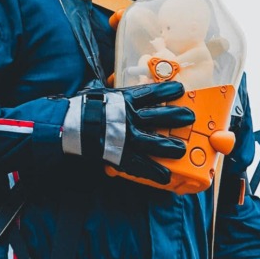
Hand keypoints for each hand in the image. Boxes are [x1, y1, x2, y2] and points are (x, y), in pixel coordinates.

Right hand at [60, 82, 194, 183]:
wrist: (69, 127)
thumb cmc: (82, 109)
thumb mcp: (98, 93)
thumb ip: (109, 90)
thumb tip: (107, 82)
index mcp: (125, 100)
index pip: (152, 93)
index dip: (168, 90)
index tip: (181, 89)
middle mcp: (131, 118)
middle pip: (162, 117)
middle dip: (178, 117)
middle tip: (190, 117)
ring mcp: (128, 139)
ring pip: (157, 143)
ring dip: (171, 147)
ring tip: (181, 149)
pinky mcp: (122, 156)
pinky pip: (142, 166)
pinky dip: (155, 172)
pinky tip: (166, 177)